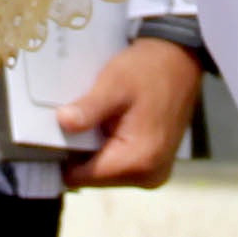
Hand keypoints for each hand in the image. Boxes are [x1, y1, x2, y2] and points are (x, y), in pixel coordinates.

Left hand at [57, 33, 202, 186]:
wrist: (179, 60)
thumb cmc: (149, 70)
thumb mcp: (114, 83)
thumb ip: (89, 108)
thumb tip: (62, 123)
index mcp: (139, 161)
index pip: (81, 176)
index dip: (64, 155)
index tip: (58, 132)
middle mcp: (149, 176)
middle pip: (92, 177)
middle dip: (81, 152)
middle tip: (81, 120)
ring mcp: (153, 174)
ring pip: (103, 173)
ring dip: (94, 150)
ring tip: (98, 119)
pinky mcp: (154, 166)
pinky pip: (118, 166)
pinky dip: (108, 148)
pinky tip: (109, 125)